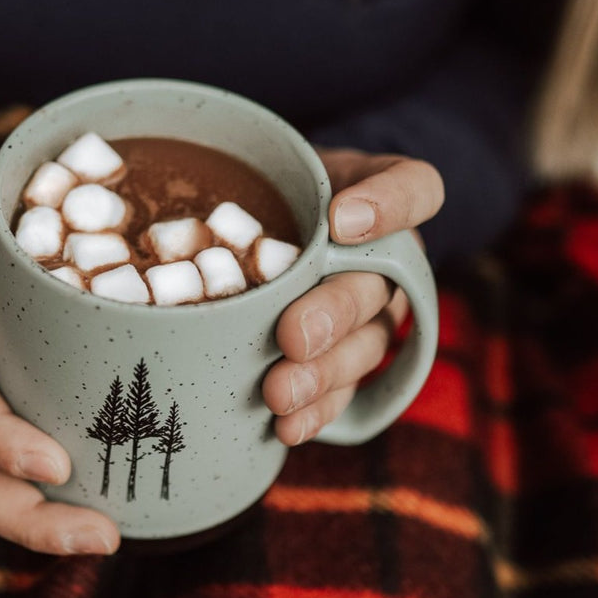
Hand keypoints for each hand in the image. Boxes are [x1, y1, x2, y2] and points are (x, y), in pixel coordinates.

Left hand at [262, 149, 443, 444]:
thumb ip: (243, 172)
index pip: (414, 188)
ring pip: (367, 345)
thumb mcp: (257, 171)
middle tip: (293, 336)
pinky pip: (346, 389)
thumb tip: (183, 202)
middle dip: (335, 313)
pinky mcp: (345, 358)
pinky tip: (287, 426)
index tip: (340, 221)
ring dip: (325, 373)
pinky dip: (318, 411)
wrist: (257, 229)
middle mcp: (384, 257)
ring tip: (280, 393)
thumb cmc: (260, 191)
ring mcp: (370, 312)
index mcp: (376, 194)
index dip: (390, 205)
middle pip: (377, 285)